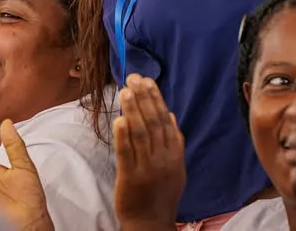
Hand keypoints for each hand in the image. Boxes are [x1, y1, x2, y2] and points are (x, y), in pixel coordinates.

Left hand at [113, 75, 185, 228]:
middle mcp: (163, 158)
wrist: (151, 222)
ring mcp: (147, 167)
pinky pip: (127, 153)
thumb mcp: (176, 167)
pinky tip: (119, 119)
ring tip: (125, 91)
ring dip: (133, 110)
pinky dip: (123, 135)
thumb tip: (170, 114)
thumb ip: (174, 141)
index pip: (165, 119)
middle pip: (153, 122)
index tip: (147, 80)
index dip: (155, 98)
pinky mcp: (130, 177)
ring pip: (141, 133)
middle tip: (133, 78)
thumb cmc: (162, 193)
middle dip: (143, 97)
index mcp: (175, 153)